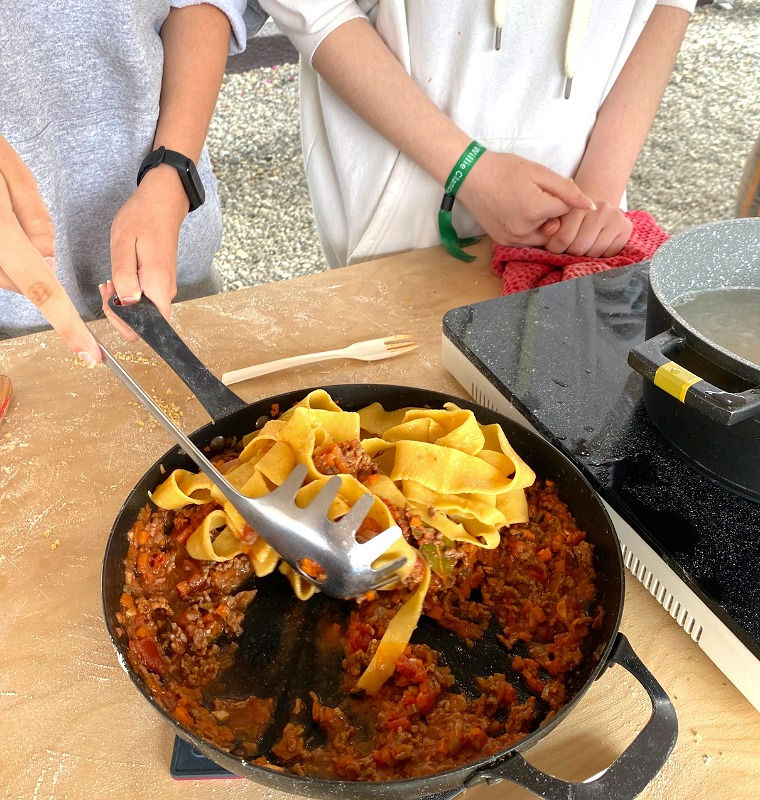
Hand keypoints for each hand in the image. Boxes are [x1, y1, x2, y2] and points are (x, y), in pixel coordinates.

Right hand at [0, 136, 100, 363]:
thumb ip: (33, 218)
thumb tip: (47, 261)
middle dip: (29, 265)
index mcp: (1, 235)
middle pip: (19, 281)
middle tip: (10, 217)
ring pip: (1, 272)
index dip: (69, 326)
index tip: (90, 354)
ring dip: (7, 254)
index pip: (44, 291)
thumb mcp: (9, 171)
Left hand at [106, 165, 187, 339]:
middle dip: (119, 312)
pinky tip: (120, 274)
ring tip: (111, 277)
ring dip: (122, 301)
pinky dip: (128, 292)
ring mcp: (165, 288)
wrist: (163, 202)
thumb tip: (126, 304)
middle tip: (106, 287)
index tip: (109, 302)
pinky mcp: (160, 282)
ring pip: (143, 310)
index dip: (124, 324)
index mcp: (158, 285)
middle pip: (144, 322)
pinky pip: (144, 298)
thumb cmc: (142, 218)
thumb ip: (124, 277)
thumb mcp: (124, 244)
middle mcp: (166, 292)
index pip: (149, 328)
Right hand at [457, 152, 594, 246]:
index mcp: (535, 211)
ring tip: (527, 206)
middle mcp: (524, 231)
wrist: (471, 177)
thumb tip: (591, 206)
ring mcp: (512, 240)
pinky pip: (527, 242)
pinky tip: (518, 214)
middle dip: (553, 215)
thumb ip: (568, 190)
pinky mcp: (504, 243)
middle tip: (537, 197)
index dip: (560, 198)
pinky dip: (529, 231)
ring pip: (543, 238)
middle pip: (556, 229)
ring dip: (542, 225)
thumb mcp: (540, 173)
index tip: (545, 188)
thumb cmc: (505, 169)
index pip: (565, 211)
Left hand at [543, 201, 631, 256]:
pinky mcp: (626, 228)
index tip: (555, 246)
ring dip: (585, 255)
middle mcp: (600, 209)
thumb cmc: (572, 217)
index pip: (563, 238)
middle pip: (579, 248)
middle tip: (570, 247)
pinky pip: (608, 254)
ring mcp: (615, 218)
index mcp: (579, 205)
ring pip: (594, 253)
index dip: (555, 248)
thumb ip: (550, 225)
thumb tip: (547, 229)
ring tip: (583, 245)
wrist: (595, 206)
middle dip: (571, 252)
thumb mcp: (557, 218)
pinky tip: (596, 245)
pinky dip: (600, 255)